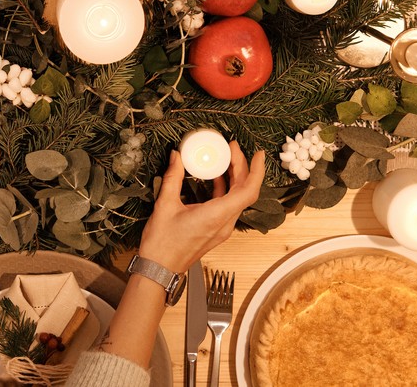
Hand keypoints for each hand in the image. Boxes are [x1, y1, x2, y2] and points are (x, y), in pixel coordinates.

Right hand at [137, 142, 266, 272]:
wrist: (159, 269)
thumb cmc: (162, 244)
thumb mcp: (165, 204)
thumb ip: (173, 177)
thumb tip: (177, 156)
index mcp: (216, 216)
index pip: (248, 191)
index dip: (257, 171)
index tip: (258, 154)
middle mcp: (224, 223)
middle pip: (244, 191)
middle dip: (242, 167)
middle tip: (232, 147)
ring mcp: (221, 229)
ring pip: (237, 199)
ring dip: (235, 178)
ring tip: (225, 158)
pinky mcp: (216, 231)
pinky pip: (228, 206)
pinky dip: (225, 189)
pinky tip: (215, 177)